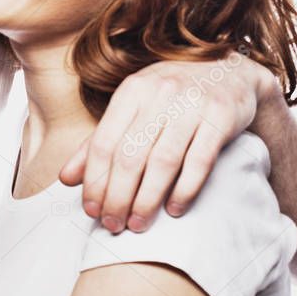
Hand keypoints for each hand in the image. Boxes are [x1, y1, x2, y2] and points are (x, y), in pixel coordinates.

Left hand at [59, 51, 275, 233]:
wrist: (230, 71)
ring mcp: (191, 105)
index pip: (103, 142)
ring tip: (137, 224)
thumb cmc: (172, 94)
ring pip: (163, 161)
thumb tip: (67, 178)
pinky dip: (184, 189)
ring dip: (147, 199)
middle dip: (117, 196)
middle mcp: (159, 94)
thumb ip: (100, 139)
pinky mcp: (220, 118)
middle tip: (113, 224)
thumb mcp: (134, 106)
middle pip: (130, 155)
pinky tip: (173, 209)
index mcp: (131, 91)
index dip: (94, 180)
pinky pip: (200, 161)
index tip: (91, 210)